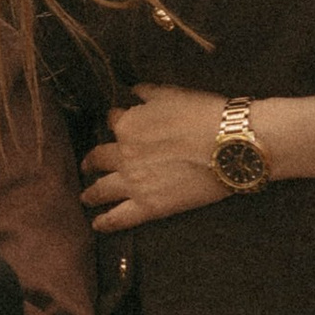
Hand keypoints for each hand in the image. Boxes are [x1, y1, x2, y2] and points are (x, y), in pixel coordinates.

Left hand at [80, 85, 230, 227]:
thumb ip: (149, 93)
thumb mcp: (173, 94)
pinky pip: (119, 217)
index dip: (113, 123)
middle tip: (88, 166)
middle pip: (98, 157)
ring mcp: (133, 181)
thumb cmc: (205, 115)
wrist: (228, 144)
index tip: (113, 126)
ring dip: (91, 193)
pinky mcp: (149, 205)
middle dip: (91, 162)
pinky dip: (105, 222)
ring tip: (86, 197)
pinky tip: (98, 224)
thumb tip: (134, 90)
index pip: (112, 121)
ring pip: (101, 189)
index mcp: (128, 124)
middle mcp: (123, 153)